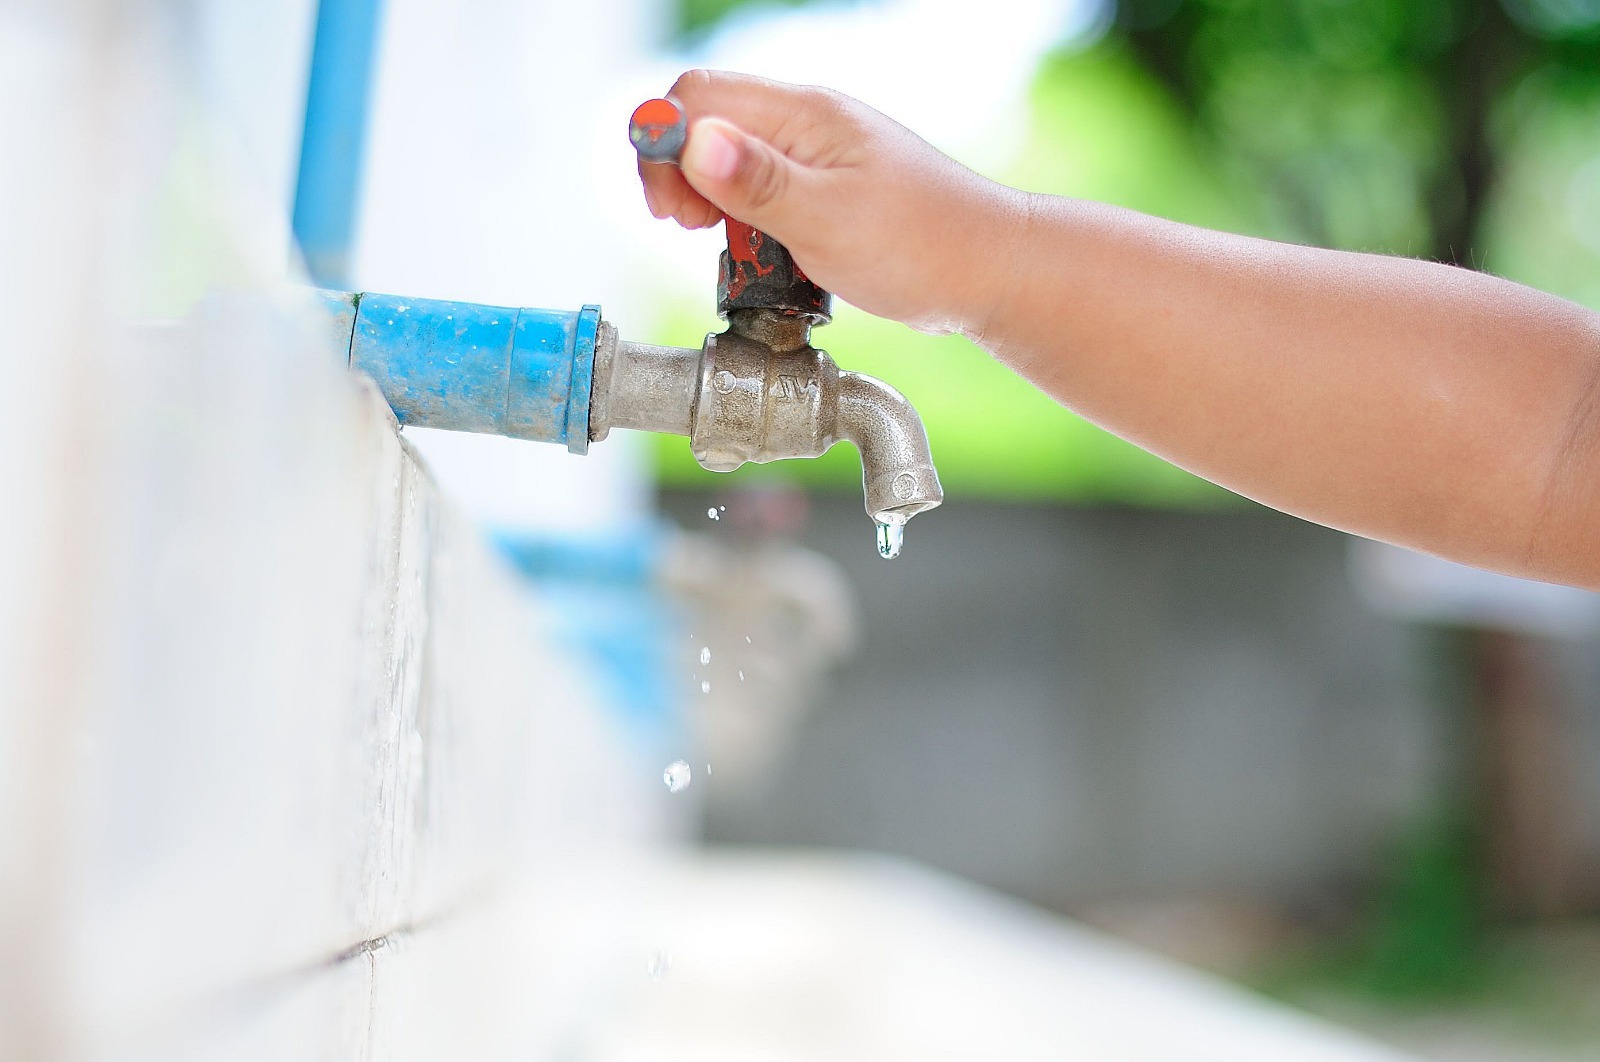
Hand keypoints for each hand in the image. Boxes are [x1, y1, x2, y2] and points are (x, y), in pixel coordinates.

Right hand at [638, 70, 1024, 336]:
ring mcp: (815, 156)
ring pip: (729, 161)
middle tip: (692, 229)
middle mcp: (805, 124)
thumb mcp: (828, 219)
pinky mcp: (824, 190)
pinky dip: (745, 221)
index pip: (698, 96)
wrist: (988, 271)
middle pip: (705, 123)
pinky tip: (761, 252)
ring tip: (726, 245)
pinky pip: (761, 191)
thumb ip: (756, 182)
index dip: (665, 146)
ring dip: (712, 202)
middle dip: (680, 175)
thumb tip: (692, 140)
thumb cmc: (922, 246)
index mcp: (803, 115)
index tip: (673, 210)